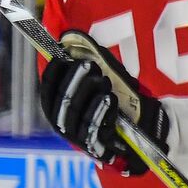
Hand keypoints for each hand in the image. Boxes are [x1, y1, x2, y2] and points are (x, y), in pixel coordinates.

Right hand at [38, 31, 168, 174]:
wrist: (140, 136)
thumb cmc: (116, 107)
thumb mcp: (101, 86)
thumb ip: (88, 68)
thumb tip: (74, 39)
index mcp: (58, 109)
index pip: (47, 91)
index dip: (52, 74)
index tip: (61, 57)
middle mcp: (63, 125)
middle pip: (61, 101)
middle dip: (75, 81)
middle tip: (90, 66)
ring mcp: (78, 138)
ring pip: (76, 113)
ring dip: (90, 94)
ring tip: (104, 80)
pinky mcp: (95, 148)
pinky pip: (94, 128)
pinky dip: (101, 111)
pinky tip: (110, 99)